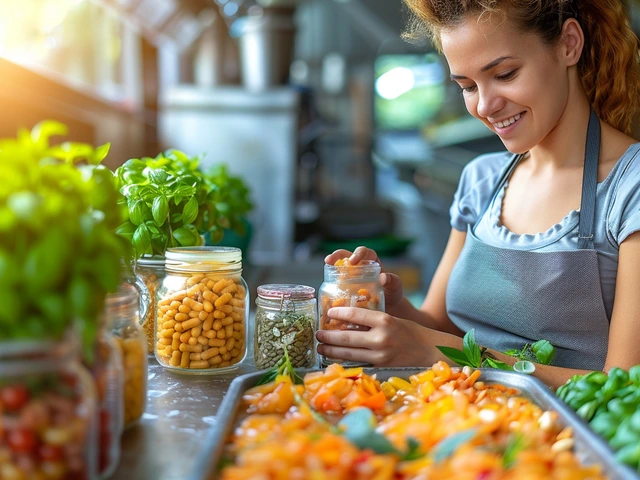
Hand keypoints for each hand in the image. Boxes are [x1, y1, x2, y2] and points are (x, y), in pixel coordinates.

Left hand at [316, 307, 434, 366]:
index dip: (338, 313)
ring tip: (320, 348)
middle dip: (328, 336)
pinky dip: (344, 360)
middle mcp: (381, 337)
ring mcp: (380, 354)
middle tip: (317, 334)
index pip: (355, 314)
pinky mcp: (380, 366)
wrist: (429, 351)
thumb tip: (346, 319)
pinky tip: (335, 358)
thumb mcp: (392, 319)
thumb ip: (372, 320)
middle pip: (347, 336)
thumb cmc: (409, 332)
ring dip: (331, 351)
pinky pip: (357, 362)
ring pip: (349, 353)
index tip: (328, 313)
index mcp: (384, 320)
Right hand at [324, 246, 403, 308]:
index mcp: (372, 261)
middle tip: (330, 260)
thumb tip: (383, 277)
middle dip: (338, 255)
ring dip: (332, 263)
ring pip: (340, 264)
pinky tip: (328, 284)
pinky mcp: (346, 284)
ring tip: (326, 264)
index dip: (357, 254)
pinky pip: (337, 279)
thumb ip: (392, 281)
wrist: (387, 306)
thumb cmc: (392, 293)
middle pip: (347, 254)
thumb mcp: (395, 287)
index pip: (364, 252)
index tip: (352, 261)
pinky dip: (331, 280)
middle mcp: (360, 265)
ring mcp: (351, 274)